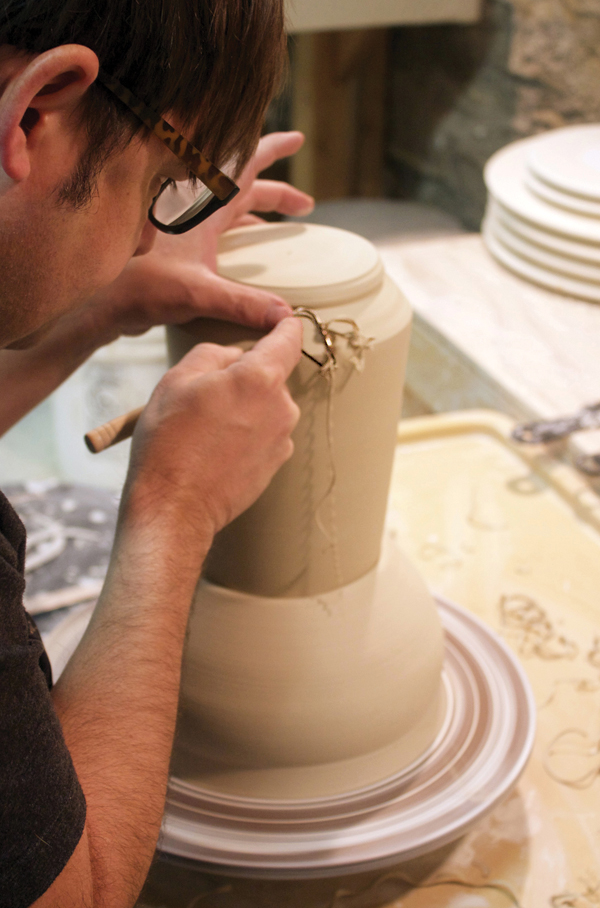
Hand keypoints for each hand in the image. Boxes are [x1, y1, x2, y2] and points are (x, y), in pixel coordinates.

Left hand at [90, 132, 312, 342]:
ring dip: (257, 213)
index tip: (298, 139)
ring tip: (282, 227)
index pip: (243, 165)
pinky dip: (237, 233)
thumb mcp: (198, 293)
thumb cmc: (137, 287)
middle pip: (244, 187)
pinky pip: (216, 230)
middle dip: (277, 193)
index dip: (272, 148)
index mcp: (201, 205)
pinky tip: (246, 251)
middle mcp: (193, 209)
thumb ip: (243, 303)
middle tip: (305, 205)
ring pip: (230, 209)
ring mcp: (184, 227)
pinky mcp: (177, 246)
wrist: (101, 302)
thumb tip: (285, 315)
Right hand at [123, 317, 301, 547]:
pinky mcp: (277, 463)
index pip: (289, 337)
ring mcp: (283, 438)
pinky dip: (246, 433)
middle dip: (246, 375)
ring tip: (207, 426)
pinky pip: (265, 433)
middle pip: (273, 374)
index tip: (277, 321)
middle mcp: (282, 407)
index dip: (282, 325)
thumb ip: (215, 353)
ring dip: (245, 406)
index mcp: (260, 378)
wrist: (174, 507)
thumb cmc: (170, 442)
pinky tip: (216, 447)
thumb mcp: (178, 378)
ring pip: (268, 405)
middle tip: (206, 394)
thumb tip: (236, 354)